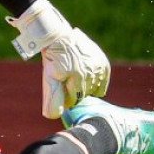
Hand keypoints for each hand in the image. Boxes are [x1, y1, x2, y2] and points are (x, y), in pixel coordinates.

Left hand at [7, 0, 110, 118]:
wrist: (59, 37)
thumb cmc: (52, 59)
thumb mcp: (49, 78)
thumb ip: (53, 98)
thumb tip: (52, 116)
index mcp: (76, 76)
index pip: (75, 99)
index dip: (67, 99)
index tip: (62, 94)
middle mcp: (90, 71)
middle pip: (85, 93)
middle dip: (76, 93)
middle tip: (68, 85)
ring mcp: (98, 66)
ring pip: (95, 87)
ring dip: (86, 87)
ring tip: (75, 79)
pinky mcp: (103, 62)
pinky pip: (103, 80)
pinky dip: (96, 83)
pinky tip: (86, 79)